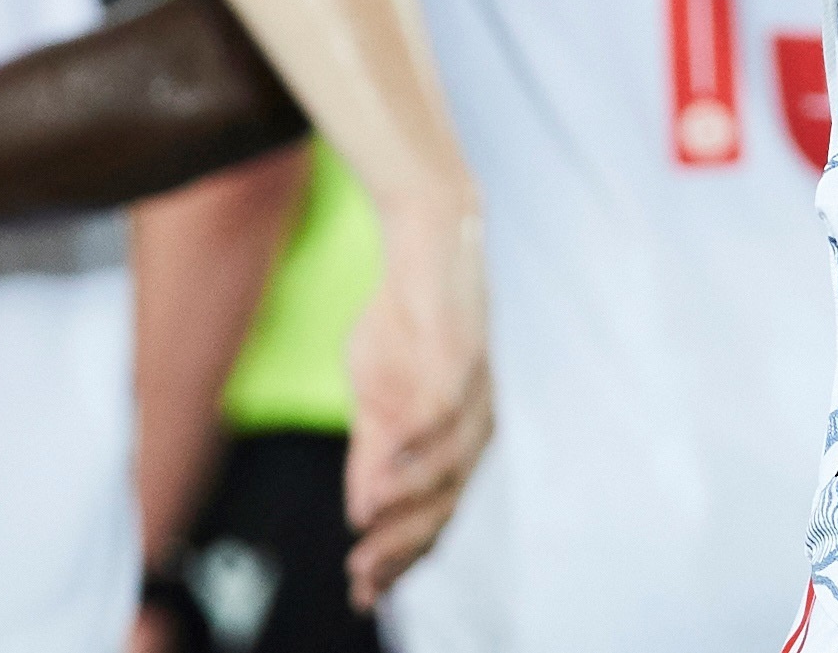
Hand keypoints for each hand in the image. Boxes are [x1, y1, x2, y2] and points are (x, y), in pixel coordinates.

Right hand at [340, 197, 491, 609]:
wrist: (424, 241)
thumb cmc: (401, 321)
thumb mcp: (374, 395)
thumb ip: (373, 452)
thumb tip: (362, 514)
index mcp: (460, 441)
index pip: (435, 516)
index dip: (400, 558)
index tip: (362, 596)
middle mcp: (477, 424)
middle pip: (446, 504)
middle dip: (401, 547)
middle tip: (361, 579)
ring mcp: (473, 392)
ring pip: (446, 468)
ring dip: (403, 507)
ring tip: (366, 535)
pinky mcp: (461, 357)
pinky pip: (437, 416)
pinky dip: (408, 454)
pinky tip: (379, 480)